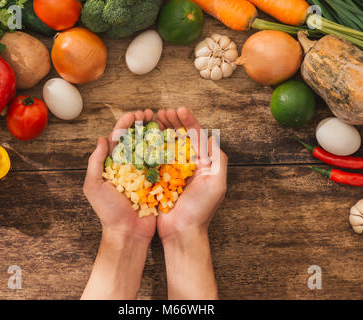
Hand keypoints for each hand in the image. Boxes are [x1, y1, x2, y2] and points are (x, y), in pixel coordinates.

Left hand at [81, 109, 157, 299]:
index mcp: (112, 165)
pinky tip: (171, 139)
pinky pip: (161, 163)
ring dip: (155, 133)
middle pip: (135, 139)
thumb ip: (95, 162)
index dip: (126, 124)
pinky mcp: (155, 182)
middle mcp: (128, 166)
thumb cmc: (108, 212)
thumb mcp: (94, 186)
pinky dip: (165, 150)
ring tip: (162, 121)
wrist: (127, 233)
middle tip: (151, 114)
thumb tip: (102, 139)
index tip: (136, 114)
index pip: (119, 138)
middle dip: (142, 124)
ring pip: (149, 148)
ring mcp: (143, 173)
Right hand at [156, 107, 227, 240]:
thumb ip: (218, 160)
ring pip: (167, 145)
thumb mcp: (217, 185)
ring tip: (153, 119)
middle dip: (173, 123)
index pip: (197, 137)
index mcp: (204, 164)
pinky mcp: (160, 179)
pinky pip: (155, 160)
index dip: (188, 121)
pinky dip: (150, 147)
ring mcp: (174, 172)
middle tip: (161, 112)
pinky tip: (144, 137)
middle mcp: (189, 165)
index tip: (179, 109)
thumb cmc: (201, 210)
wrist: (182, 232)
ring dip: (160, 131)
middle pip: (181, 138)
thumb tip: (213, 137)